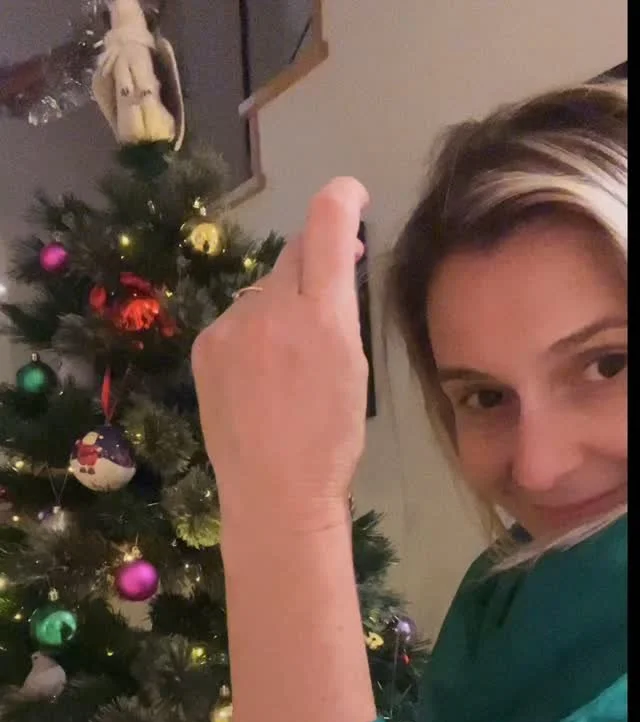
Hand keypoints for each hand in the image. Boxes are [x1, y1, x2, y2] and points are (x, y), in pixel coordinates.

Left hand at [191, 177, 369, 531]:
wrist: (275, 494)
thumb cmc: (331, 441)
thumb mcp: (355, 369)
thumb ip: (342, 311)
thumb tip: (337, 267)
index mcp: (321, 315)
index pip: (327, 225)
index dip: (342, 198)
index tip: (351, 195)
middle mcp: (271, 308)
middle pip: (294, 256)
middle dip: (315, 264)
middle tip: (328, 298)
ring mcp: (231, 328)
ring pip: (263, 292)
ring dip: (280, 306)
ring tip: (289, 364)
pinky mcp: (206, 347)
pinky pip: (236, 322)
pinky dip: (252, 334)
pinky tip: (259, 377)